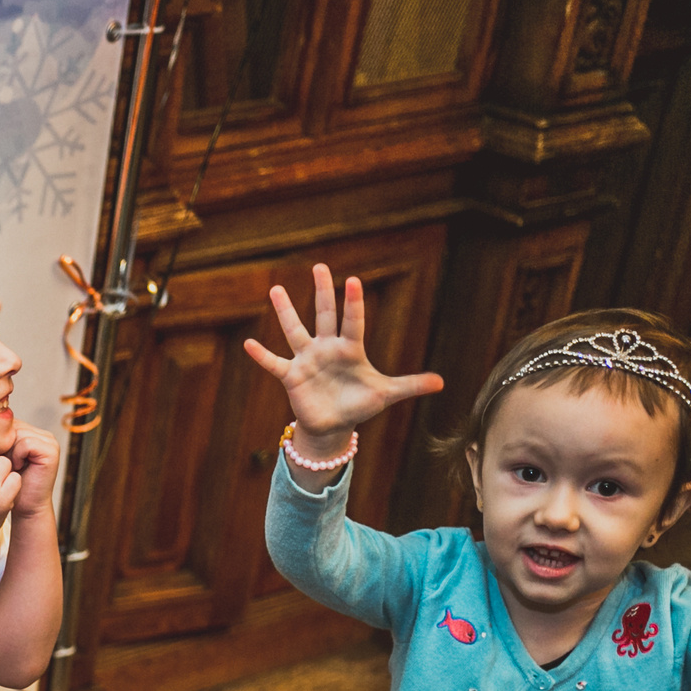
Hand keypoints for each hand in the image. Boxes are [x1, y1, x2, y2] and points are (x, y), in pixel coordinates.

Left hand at [6, 423, 61, 518]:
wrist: (24, 506)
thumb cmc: (7, 484)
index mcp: (31, 432)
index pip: (7, 424)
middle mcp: (43, 434)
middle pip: (12, 428)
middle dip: (3, 446)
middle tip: (8, 464)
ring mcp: (49, 441)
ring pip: (17, 434)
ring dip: (10, 452)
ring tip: (14, 467)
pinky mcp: (51, 450)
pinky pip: (26, 443)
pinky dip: (18, 456)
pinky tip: (20, 467)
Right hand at [241, 264, 441, 455]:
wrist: (334, 424)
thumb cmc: (359, 404)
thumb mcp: (386, 394)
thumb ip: (410, 385)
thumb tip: (442, 382)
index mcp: (350, 349)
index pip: (353, 321)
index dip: (353, 302)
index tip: (352, 281)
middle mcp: (327, 348)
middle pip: (324, 314)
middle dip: (322, 291)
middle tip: (319, 266)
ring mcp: (307, 360)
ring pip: (295, 330)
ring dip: (285, 311)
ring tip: (276, 289)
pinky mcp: (291, 376)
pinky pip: (274, 363)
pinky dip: (262, 355)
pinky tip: (248, 344)